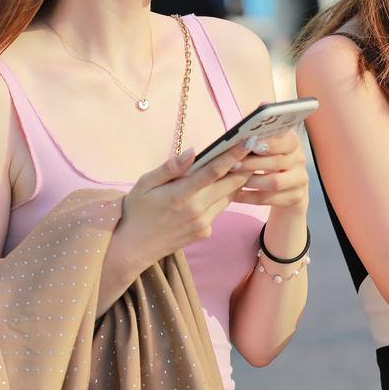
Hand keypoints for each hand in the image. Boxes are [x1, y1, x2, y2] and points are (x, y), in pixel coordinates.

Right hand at [98, 139, 256, 312]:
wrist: (133, 247)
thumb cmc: (137, 211)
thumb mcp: (145, 183)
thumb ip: (170, 167)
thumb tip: (192, 151)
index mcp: (181, 194)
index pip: (214, 171)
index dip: (234, 155)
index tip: (249, 142)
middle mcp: (196, 210)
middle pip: (231, 184)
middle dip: (245, 166)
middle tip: (255, 149)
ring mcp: (202, 223)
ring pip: (228, 197)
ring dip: (236, 181)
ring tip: (242, 164)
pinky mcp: (204, 232)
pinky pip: (218, 210)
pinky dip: (220, 197)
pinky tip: (215, 189)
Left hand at [232, 129, 308, 211]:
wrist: (286, 186)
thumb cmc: (267, 159)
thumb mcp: (266, 148)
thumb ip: (257, 141)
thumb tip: (237, 137)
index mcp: (293, 142)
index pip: (287, 142)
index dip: (270, 144)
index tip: (251, 146)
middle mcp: (300, 159)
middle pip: (278, 162)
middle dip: (252, 163)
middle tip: (232, 165)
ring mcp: (301, 180)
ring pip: (275, 182)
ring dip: (251, 182)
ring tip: (232, 181)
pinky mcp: (296, 197)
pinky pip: (270, 199)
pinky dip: (250, 197)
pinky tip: (235, 195)